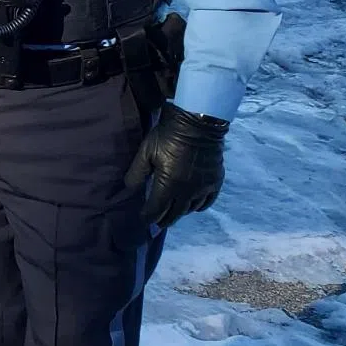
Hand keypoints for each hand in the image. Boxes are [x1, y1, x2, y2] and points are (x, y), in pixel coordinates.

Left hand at [124, 102, 227, 226]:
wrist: (197, 122)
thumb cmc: (167, 136)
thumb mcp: (146, 152)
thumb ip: (136, 173)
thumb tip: (129, 190)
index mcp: (169, 184)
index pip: (156, 210)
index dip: (148, 217)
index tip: (143, 220)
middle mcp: (188, 191)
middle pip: (174, 214)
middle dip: (163, 220)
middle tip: (157, 223)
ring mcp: (203, 188)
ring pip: (190, 209)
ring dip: (179, 212)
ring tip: (172, 211)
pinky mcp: (215, 182)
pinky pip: (206, 202)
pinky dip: (197, 206)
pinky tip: (191, 205)